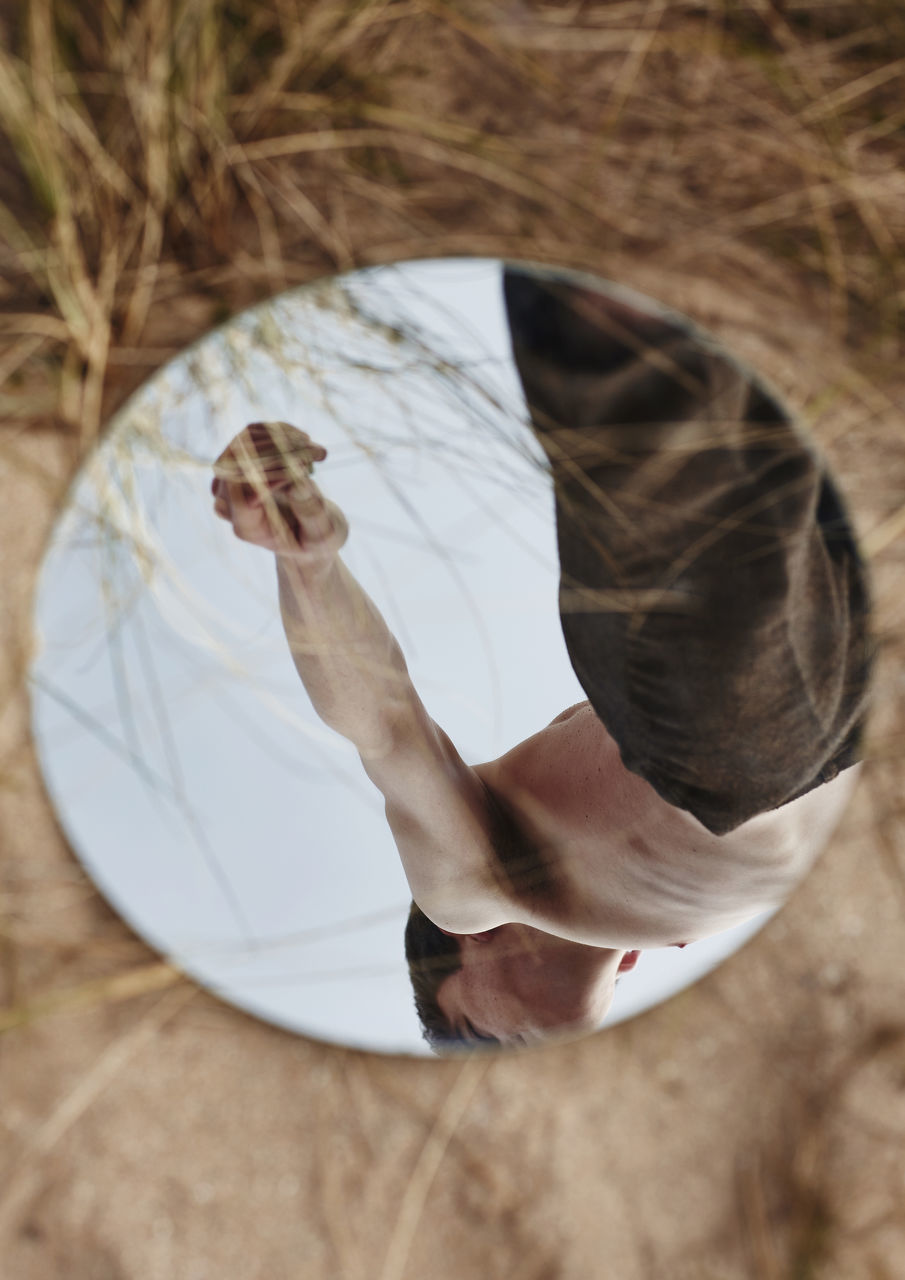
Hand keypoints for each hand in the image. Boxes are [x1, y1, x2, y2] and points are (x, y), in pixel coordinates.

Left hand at [211, 422, 347, 567]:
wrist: (308, 531)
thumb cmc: (316, 537)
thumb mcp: (322, 533)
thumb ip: (309, 512)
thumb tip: (297, 480)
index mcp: (247, 527)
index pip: (238, 496)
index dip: (266, 475)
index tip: (303, 466)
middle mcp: (230, 503)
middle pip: (236, 465)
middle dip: (280, 452)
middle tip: (319, 452)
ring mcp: (230, 480)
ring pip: (244, 443)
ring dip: (284, 439)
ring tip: (318, 451)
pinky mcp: (240, 460)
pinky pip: (252, 434)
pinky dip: (280, 432)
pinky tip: (304, 442)